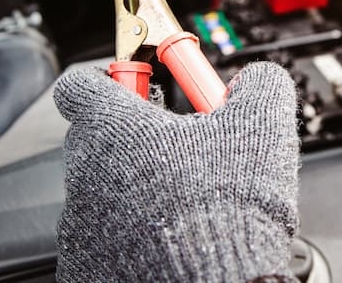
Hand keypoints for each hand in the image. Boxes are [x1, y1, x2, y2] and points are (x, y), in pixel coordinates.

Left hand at [54, 61, 299, 281]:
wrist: (217, 277)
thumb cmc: (229, 206)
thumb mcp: (262, 125)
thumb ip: (258, 85)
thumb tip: (257, 79)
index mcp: (112, 127)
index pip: (79, 86)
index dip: (109, 82)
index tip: (139, 87)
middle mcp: (84, 173)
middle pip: (93, 140)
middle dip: (132, 141)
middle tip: (179, 150)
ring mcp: (80, 225)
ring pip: (101, 193)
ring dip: (134, 192)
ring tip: (184, 205)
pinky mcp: (86, 266)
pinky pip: (104, 240)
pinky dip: (131, 237)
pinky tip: (170, 240)